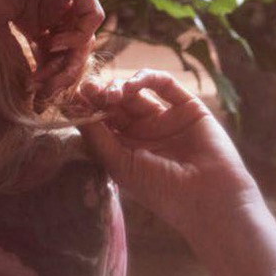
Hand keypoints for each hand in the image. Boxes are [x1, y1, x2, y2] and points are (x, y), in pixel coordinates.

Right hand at [0, 0, 103, 106]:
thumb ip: (13, 52)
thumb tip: (25, 86)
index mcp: (33, 21)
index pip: (50, 56)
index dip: (46, 77)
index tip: (35, 97)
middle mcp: (53, 9)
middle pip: (70, 49)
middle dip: (62, 73)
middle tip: (48, 90)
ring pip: (83, 35)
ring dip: (73, 57)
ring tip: (54, 70)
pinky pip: (92, 13)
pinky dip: (82, 33)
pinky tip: (60, 43)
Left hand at [74, 68, 259, 238]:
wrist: (207, 197)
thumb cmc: (159, 189)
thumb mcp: (119, 164)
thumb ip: (95, 136)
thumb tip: (69, 108)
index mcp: (124, 149)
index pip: (100, 121)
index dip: (87, 108)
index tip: (72, 99)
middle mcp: (143, 132)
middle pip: (115, 104)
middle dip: (100, 95)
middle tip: (89, 90)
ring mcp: (165, 118)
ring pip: (136, 92)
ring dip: (119, 87)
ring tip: (112, 94)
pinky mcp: (187, 106)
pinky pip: (165, 84)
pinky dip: (146, 78)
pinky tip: (132, 85)